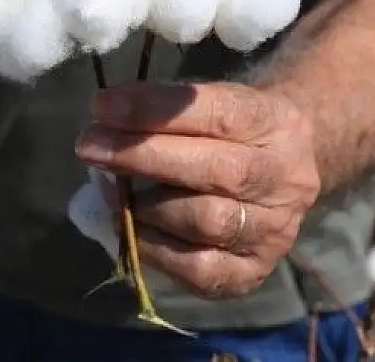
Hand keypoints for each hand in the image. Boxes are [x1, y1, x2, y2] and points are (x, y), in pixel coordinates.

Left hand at [75, 81, 319, 298]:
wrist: (276, 173)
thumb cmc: (226, 131)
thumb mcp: (210, 102)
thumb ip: (166, 111)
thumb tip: (104, 124)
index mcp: (276, 122)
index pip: (218, 112)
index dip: (155, 109)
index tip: (103, 105)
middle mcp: (285, 178)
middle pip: (214, 170)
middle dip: (142, 155)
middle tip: (89, 145)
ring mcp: (274, 231)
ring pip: (206, 221)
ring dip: (145, 205)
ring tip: (109, 187)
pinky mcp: (253, 273)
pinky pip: (198, 269)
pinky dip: (153, 246)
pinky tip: (128, 225)